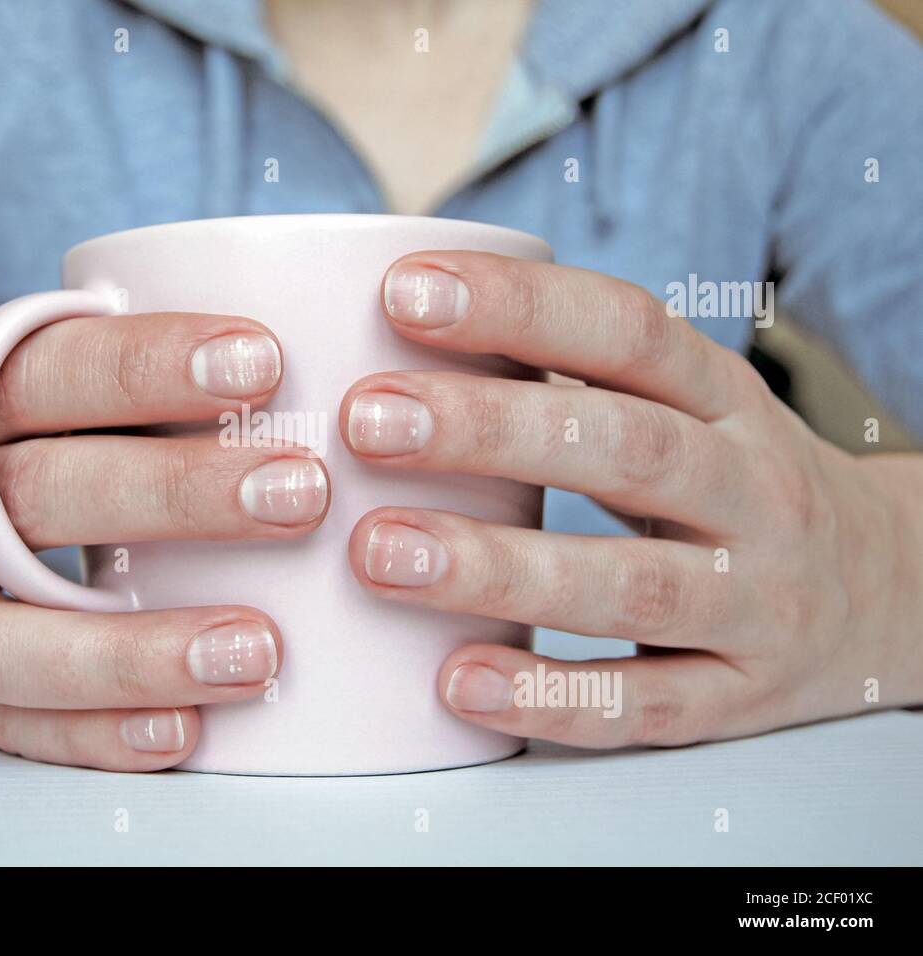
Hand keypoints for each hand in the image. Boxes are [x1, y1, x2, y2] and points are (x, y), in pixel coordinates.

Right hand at [0, 311, 328, 769]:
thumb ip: (76, 394)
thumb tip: (262, 369)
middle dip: (176, 492)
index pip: (48, 374)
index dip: (150, 363)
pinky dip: (96, 738)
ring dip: (141, 649)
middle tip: (299, 489)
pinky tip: (181, 733)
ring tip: (257, 648)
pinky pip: (12, 730)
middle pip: (45, 495)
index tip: (262, 360)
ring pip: (17, 642)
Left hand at [342, 251, 922, 746]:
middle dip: (489, 431)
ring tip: (379, 552)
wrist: (893, 593)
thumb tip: (403, 338)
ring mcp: (757, 601)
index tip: (404, 293)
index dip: (519, 305)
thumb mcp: (688, 412)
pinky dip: (552, 697)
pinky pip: (645, 706)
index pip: (629, 331)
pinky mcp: (740, 698)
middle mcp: (752, 491)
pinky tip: (459, 682)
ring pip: (632, 585)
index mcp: (726, 401)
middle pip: (626, 448)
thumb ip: (578, 383)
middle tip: (365, 421)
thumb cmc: (734, 486)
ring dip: (500, 570)